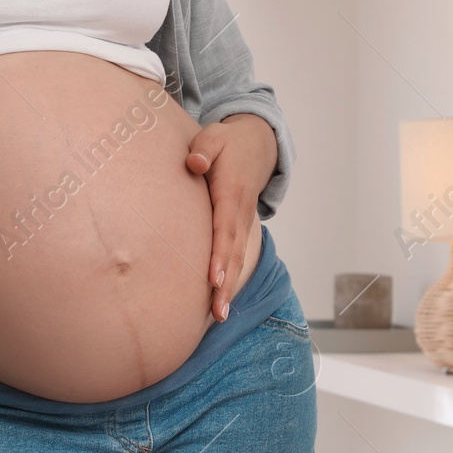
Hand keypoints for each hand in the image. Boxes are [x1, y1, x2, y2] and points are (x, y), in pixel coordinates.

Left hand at [185, 113, 276, 321]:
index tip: (213, 279)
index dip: (220, 255)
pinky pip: (236, 255)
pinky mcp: (241, 228)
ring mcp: (244, 222)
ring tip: (220, 315)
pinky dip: (231, 277)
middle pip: (233, 253)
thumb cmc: (228, 143)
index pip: (225, 228)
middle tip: (218, 313)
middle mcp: (240, 213)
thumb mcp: (214, 136)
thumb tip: (195, 164)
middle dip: (226, 284)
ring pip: (237, 259)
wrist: (257, 143)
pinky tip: (221, 299)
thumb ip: (204, 149)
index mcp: (231, 193)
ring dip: (229, 287)